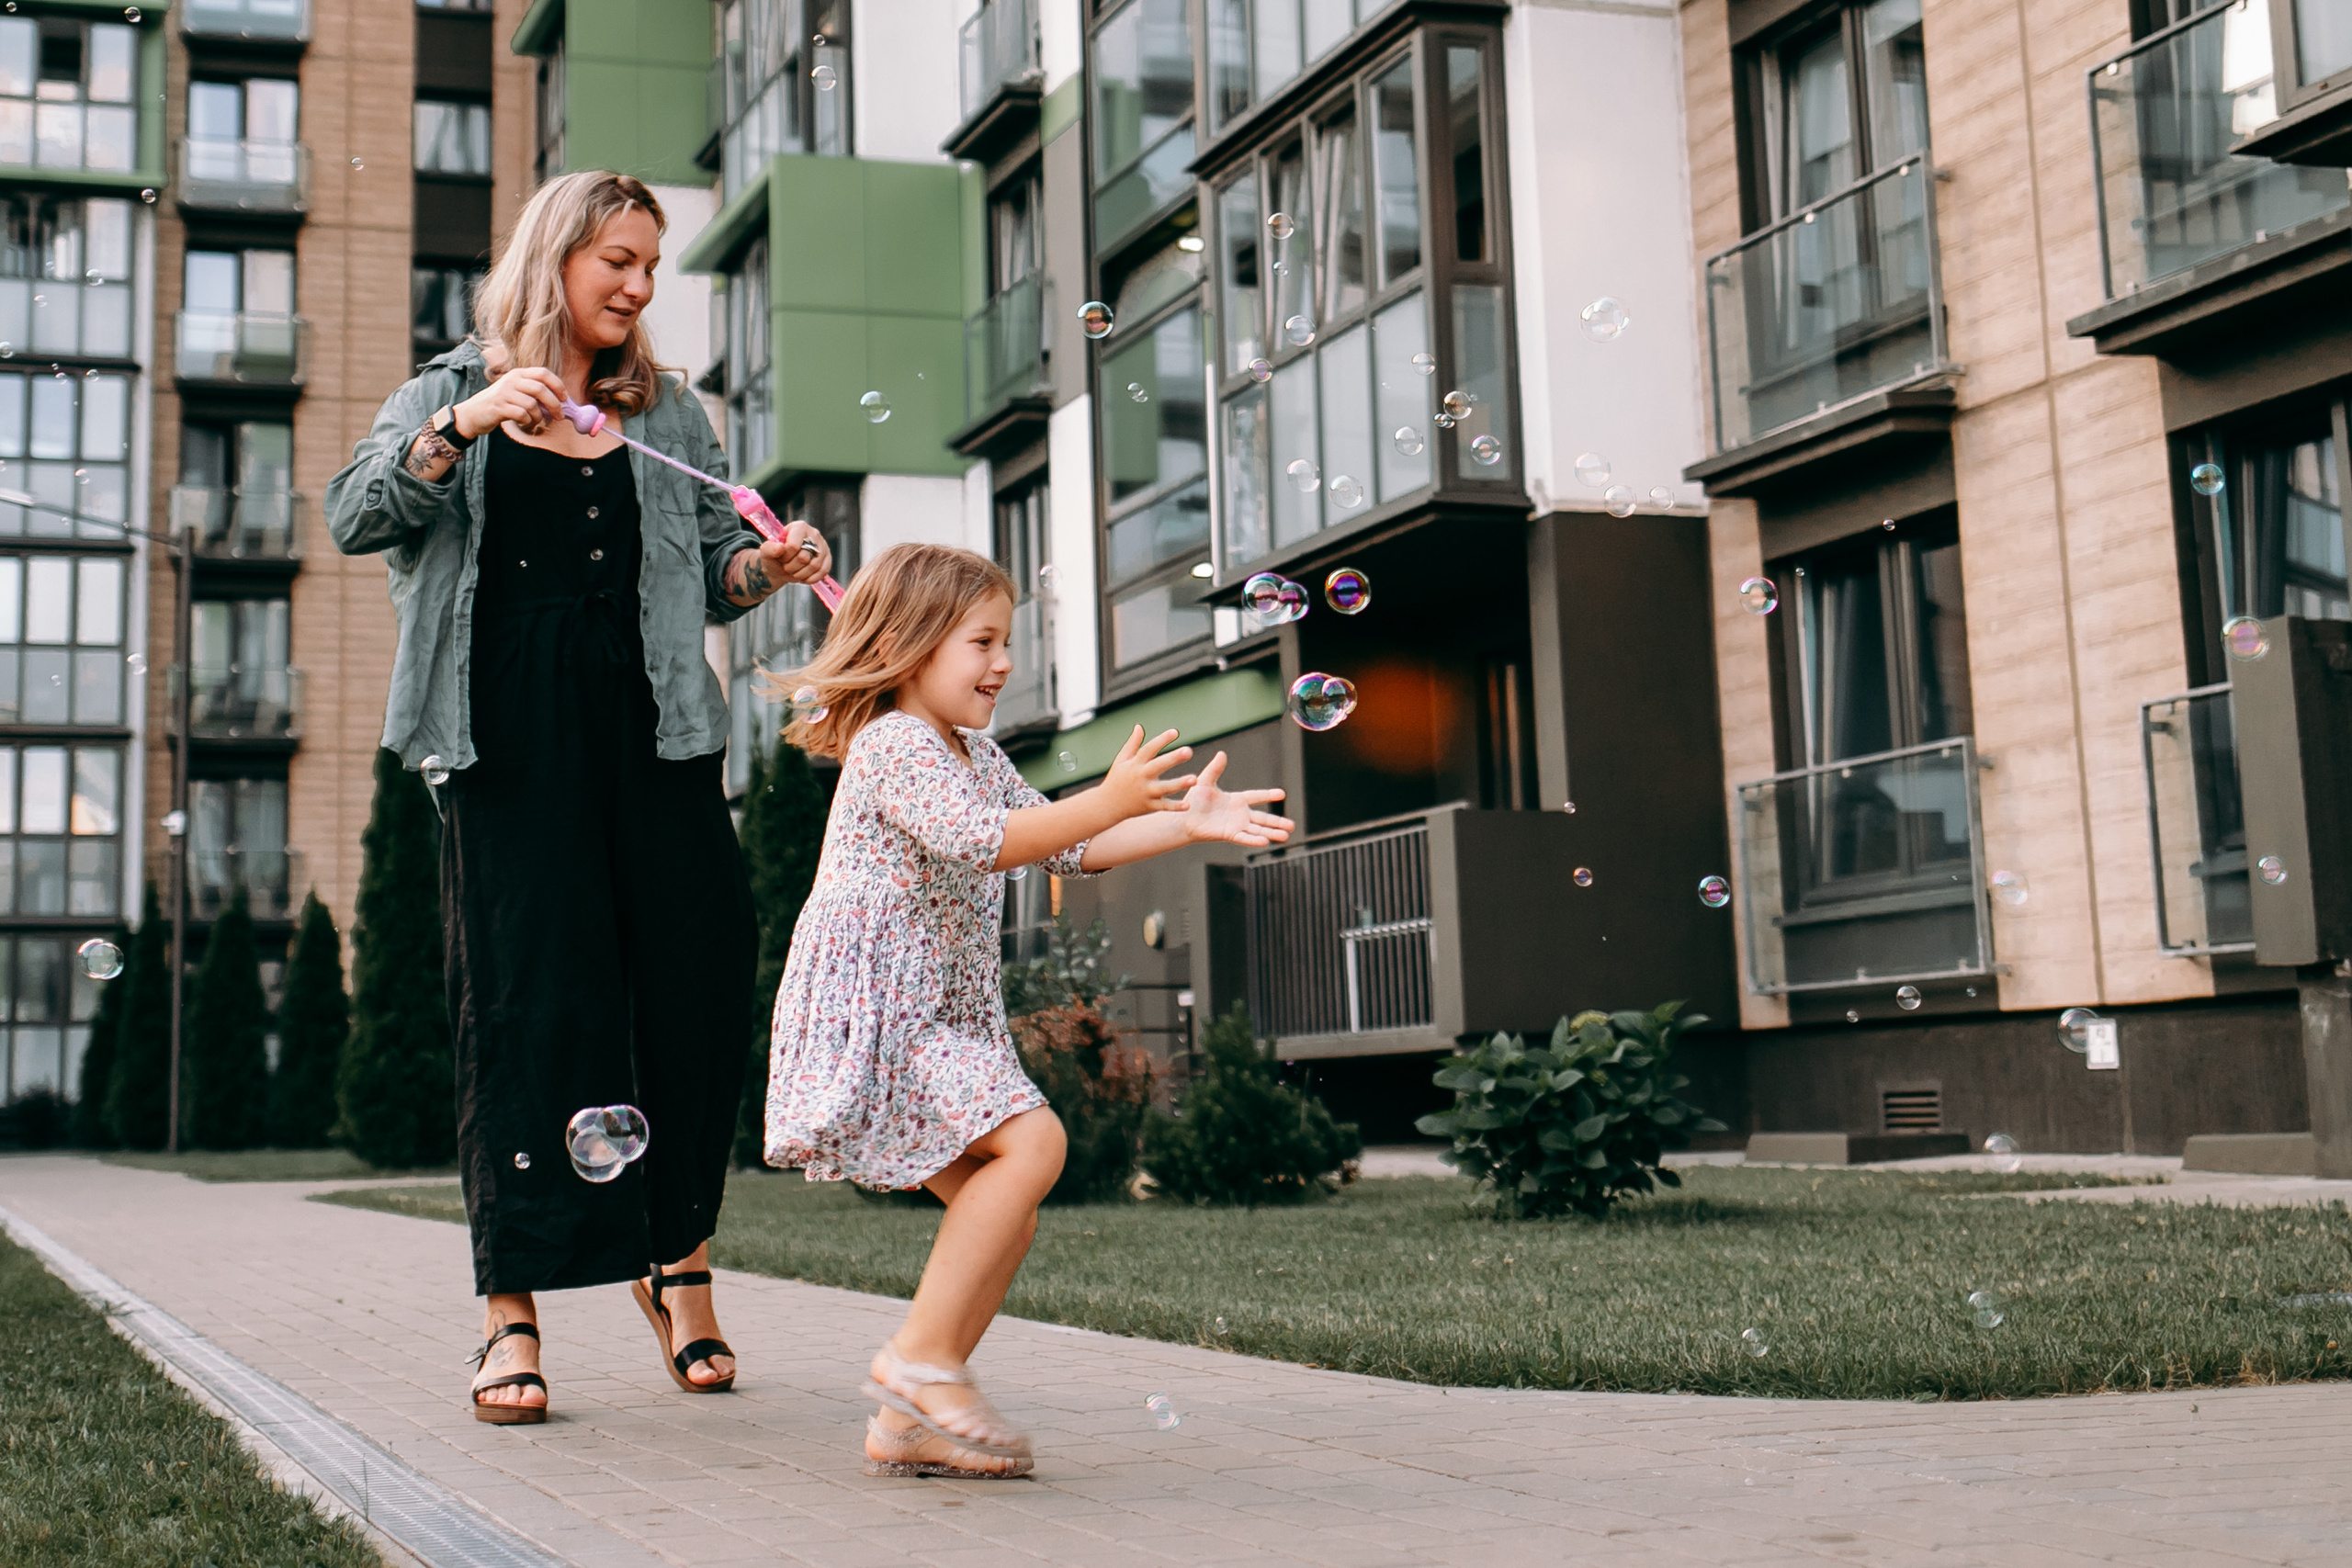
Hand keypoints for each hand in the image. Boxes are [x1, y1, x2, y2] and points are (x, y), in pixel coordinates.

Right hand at [455, 367, 564, 439]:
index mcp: (518, 374)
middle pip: (541, 389)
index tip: (565, 398)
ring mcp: (504, 393)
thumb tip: (561, 404)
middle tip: (559, 416)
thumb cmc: (500, 405)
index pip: (543, 373)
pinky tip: (525, 424)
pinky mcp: (499, 406)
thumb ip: (534, 394)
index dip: (558, 385)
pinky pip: (523, 415)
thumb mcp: (515, 392)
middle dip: (554, 404)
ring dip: (539, 417)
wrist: (472, 414)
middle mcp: (511, 380)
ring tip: (535, 422)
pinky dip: (528, 423)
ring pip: (533, 405)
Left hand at [763, 521, 830, 584]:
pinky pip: (823, 572)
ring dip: (800, 574)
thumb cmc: (774, 556)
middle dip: (791, 567)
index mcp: (799, 527)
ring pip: (814, 566)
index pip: (794, 546)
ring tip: (793, 572)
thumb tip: (780, 548)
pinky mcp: (828, 558)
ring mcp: (823, 546)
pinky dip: (810, 579)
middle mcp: (814, 534)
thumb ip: (769, 548)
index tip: (780, 558)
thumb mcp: (766, 551)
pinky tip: (802, 576)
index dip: (785, 557)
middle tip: (786, 566)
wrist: (780, 567)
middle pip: (804, 557)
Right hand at [1098, 727, 1194, 819]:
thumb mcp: (1121, 760)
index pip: (1149, 749)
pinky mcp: (1149, 806)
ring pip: (1164, 788)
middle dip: (1173, 759)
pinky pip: (1164, 806)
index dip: (1161, 740)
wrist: (1106, 805)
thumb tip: (1139, 726)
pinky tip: (1188, 805)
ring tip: (1195, 779)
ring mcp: (1145, 792)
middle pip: (1158, 766)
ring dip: (1179, 784)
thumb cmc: (1116, 779)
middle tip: (1189, 751)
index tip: (1175, 732)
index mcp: (1135, 764)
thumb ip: (1132, 744)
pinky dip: (1175, 807)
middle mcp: (1141, 777)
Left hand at [1177, 752, 1291, 846]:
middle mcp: (1239, 814)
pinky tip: (1266, 841)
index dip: (1268, 795)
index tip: (1282, 794)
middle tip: (1292, 825)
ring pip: (1257, 830)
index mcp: (1236, 800)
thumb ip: (1214, 769)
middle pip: (1263, 818)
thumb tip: (1221, 753)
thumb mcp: (1205, 782)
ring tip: (1286, 836)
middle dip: (1277, 822)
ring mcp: (1235, 825)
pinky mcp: (1228, 834)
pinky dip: (1254, 840)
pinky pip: (1244, 837)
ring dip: (1271, 833)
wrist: (1183, 819)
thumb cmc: (1193, 801)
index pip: (1256, 797)